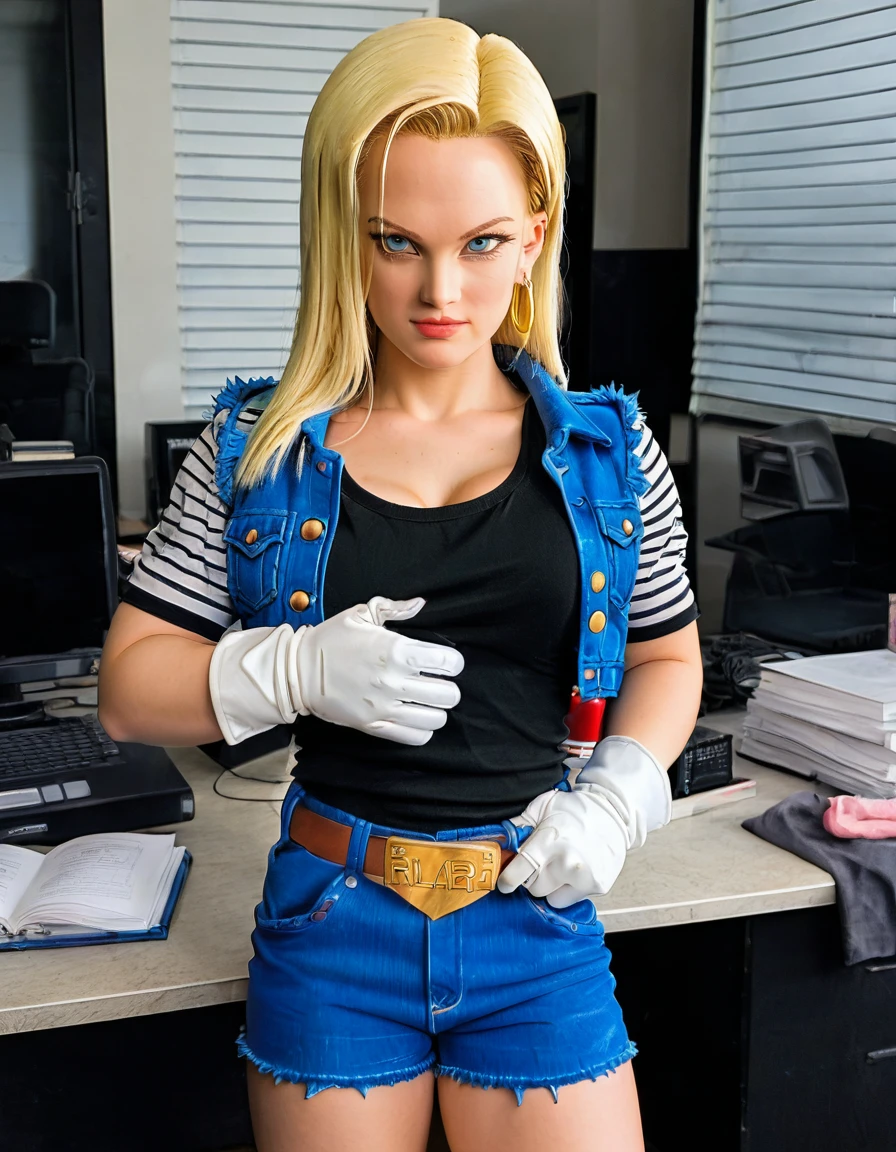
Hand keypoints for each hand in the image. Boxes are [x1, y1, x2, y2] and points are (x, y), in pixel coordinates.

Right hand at [209, 595, 463, 745]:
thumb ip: (395, 609)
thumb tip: (420, 604)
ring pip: (436, 718)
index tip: (444, 661)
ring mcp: (384, 708)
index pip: (448, 662)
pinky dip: (422, 729)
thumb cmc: (331, 639)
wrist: (297, 671)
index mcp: (396, 650)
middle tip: (436, 681)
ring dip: (437, 709)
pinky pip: (415, 737)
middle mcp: (394, 681)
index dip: (452, 661)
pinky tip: (414, 716)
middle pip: (449, 694)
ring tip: (426, 701)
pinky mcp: (374, 727)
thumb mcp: (361, 614)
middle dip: (448, 687)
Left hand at [497, 736, 671, 906]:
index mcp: (548, 842)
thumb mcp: (541, 807)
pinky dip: (567, 889)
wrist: (613, 812)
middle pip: (533, 888)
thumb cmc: (574, 809)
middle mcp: (566, 863)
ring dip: (550, 886)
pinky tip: (574, 871)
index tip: (504, 883)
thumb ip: (517, 826)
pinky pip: (569, 900)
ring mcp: (583, 877)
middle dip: (533, 877)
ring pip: (550, 897)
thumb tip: (496, 841)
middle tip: (542, 861)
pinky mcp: (597, 886)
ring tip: (559, 866)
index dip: (507, 880)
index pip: (518, 874)